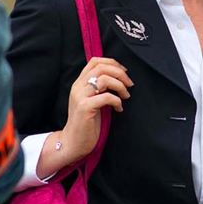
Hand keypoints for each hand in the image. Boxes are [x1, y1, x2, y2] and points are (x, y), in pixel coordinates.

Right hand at [37, 57, 131, 177]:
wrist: (73, 142)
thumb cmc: (86, 123)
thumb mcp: (91, 100)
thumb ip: (98, 88)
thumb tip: (118, 77)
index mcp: (79, 83)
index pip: (94, 61)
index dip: (112, 62)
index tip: (123, 72)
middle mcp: (78, 87)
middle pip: (101, 67)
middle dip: (120, 73)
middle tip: (129, 84)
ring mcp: (80, 97)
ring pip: (104, 79)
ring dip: (120, 86)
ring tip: (125, 96)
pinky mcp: (85, 108)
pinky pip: (106, 97)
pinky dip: (117, 101)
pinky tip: (119, 108)